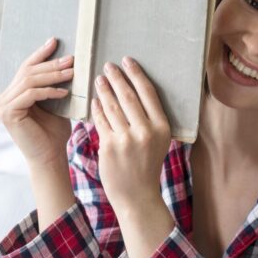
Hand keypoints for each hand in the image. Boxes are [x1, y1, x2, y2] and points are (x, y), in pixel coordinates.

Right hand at [0, 37, 73, 166]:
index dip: (40, 54)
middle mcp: (3, 98)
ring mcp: (2, 105)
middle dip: (51, 64)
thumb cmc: (54, 133)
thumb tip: (67, 62)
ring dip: (53, 75)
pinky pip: (30, 94)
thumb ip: (53, 86)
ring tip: (72, 73)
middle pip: (28, 72)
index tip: (55, 41)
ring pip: (29, 81)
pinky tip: (64, 92)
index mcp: (12, 94)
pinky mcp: (8, 113)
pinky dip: (48, 91)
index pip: (26, 68)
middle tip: (72, 59)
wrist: (50, 157)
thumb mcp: (55, 104)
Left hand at [91, 57, 171, 215]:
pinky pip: (101, 121)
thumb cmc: (146, 166)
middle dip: (117, 78)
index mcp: (162, 128)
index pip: (148, 93)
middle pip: (129, 96)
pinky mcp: (109, 146)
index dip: (136, 74)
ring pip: (112, 107)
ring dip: (104, 90)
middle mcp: (146, 131)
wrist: (137, 196)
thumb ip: (150, 120)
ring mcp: (127, 139)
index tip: (127, 61)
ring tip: (99, 79)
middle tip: (108, 65)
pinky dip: (97, 109)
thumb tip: (135, 91)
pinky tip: (94, 100)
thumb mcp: (158, 142)